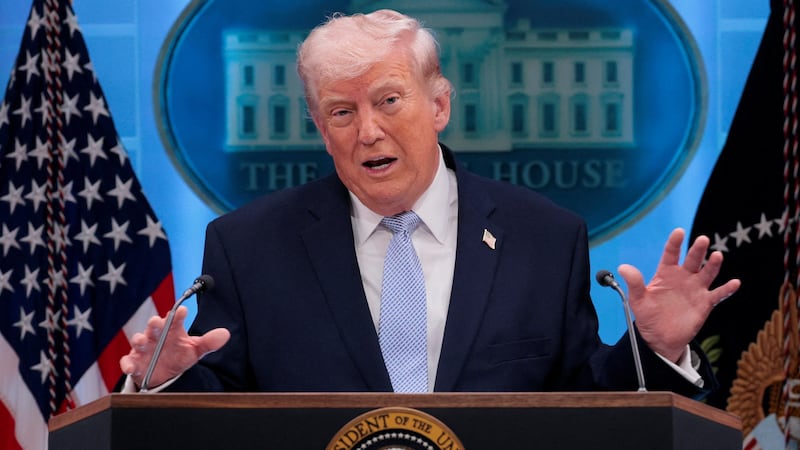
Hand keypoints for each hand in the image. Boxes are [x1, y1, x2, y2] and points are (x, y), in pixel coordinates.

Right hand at [119, 306, 229, 388]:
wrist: (164, 375)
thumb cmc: (178, 355)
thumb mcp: (195, 350)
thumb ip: (209, 342)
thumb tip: (225, 334)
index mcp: (172, 330)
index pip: (175, 319)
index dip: (178, 314)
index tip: (183, 310)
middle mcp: (156, 335)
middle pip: (154, 326)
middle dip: (155, 323)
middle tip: (157, 321)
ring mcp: (143, 348)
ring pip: (138, 340)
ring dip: (139, 339)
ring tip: (141, 340)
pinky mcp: (134, 362)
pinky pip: (127, 362)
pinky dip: (127, 364)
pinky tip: (130, 368)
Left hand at [616, 228, 740, 362]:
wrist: (660, 338)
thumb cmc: (648, 316)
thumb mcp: (637, 300)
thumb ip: (634, 283)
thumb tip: (623, 267)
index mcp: (666, 273)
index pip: (671, 254)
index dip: (675, 243)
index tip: (679, 232)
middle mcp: (683, 277)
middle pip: (692, 260)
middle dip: (697, 250)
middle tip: (702, 239)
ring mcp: (696, 289)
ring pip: (707, 273)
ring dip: (713, 265)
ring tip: (717, 256)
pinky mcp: (705, 303)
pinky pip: (718, 294)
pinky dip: (726, 289)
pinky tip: (734, 283)